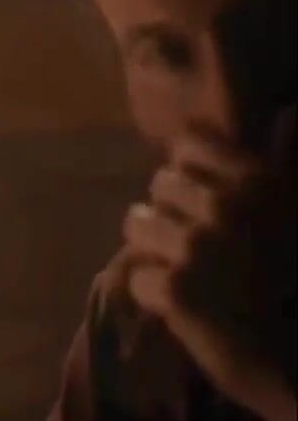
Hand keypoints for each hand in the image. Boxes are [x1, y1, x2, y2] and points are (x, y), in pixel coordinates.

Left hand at [123, 125, 295, 418]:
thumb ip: (289, 167)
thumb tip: (287, 114)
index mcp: (263, 182)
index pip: (191, 144)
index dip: (189, 170)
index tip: (201, 196)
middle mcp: (228, 206)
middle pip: (162, 184)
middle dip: (171, 211)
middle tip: (191, 243)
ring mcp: (198, 247)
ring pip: (138, 225)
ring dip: (153, 248)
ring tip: (179, 270)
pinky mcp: (176, 290)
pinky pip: (137, 276)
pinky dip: (152, 293)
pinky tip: (179, 306)